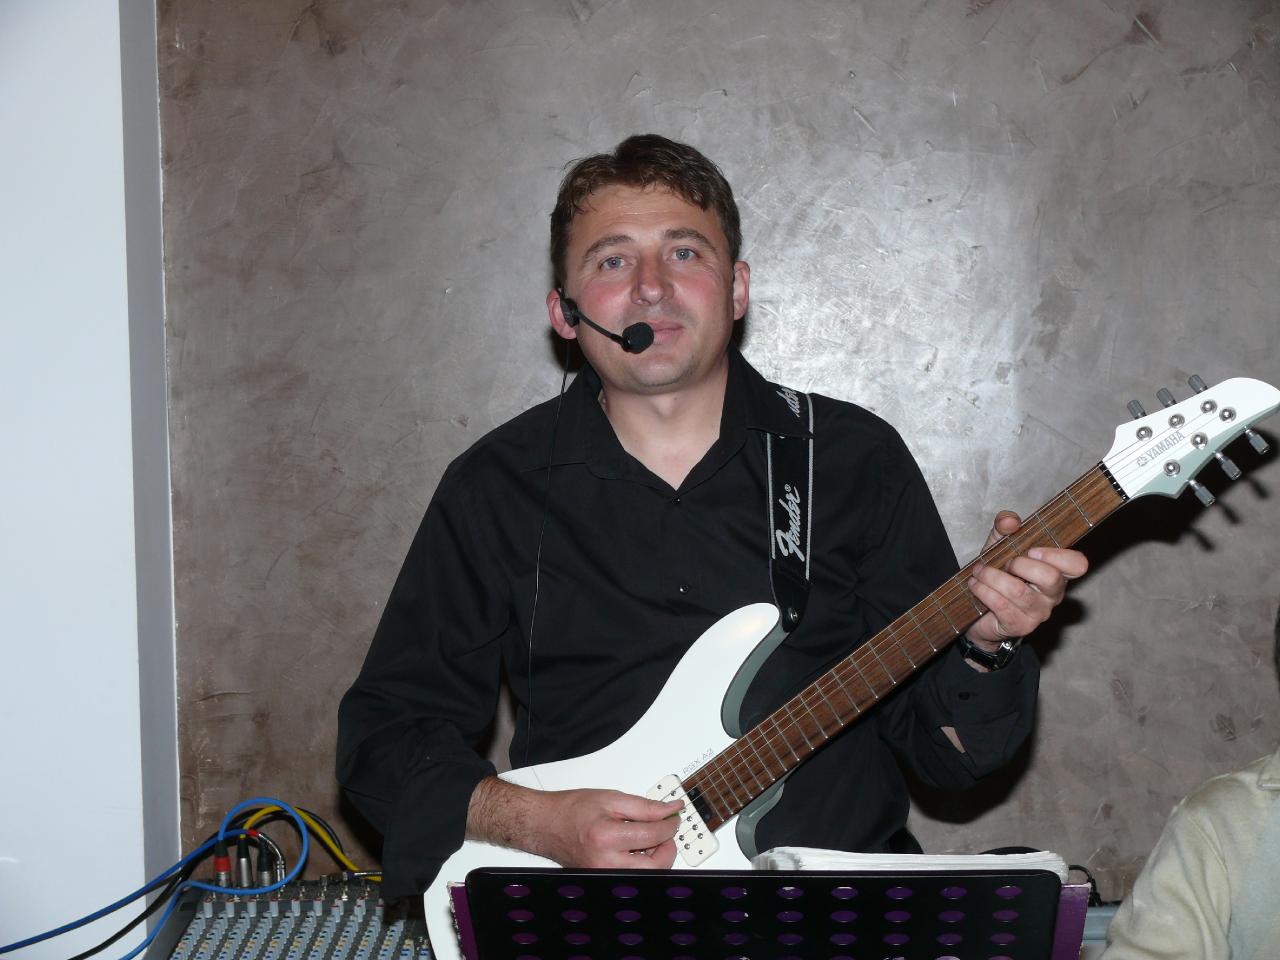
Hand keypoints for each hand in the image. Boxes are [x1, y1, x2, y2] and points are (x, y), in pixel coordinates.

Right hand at [542, 788, 682, 867]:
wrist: (547, 825)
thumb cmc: (572, 810)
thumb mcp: (611, 798)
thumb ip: (645, 806)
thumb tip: (670, 810)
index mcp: (607, 838)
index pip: (654, 836)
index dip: (669, 824)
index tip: (673, 816)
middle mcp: (606, 863)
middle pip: (656, 866)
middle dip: (667, 847)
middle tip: (665, 831)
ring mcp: (605, 875)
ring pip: (647, 874)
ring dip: (655, 856)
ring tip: (644, 836)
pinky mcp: (605, 880)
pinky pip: (634, 874)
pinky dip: (642, 861)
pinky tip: (634, 846)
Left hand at [964, 510, 1087, 661]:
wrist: (979, 612)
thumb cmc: (998, 576)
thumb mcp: (1000, 547)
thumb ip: (1005, 528)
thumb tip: (1010, 520)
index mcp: (1056, 572)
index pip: (1077, 564)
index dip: (1057, 555)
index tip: (1031, 550)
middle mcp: (1053, 594)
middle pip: (1051, 577)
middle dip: (1020, 564)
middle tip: (1005, 563)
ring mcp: (1038, 613)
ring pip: (1019, 591)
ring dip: (992, 577)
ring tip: (979, 572)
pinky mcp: (1020, 626)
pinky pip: (1001, 605)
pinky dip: (983, 590)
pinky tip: (975, 585)